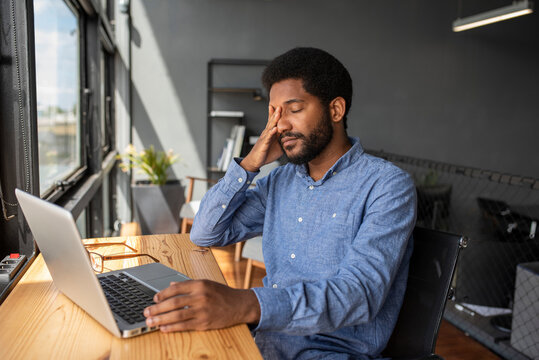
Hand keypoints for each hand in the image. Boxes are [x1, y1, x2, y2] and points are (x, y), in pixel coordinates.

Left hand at [143, 280, 260, 331]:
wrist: (239, 305)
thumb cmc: (222, 294)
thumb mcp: (206, 283)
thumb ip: (188, 284)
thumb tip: (171, 285)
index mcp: (200, 284)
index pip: (176, 288)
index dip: (162, 294)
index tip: (154, 299)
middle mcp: (200, 296)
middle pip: (173, 303)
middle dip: (157, 308)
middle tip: (146, 312)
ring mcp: (202, 310)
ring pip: (177, 315)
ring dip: (161, 319)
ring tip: (150, 322)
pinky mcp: (204, 323)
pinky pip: (185, 326)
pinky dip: (172, 328)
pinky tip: (164, 328)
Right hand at [240, 106, 283, 171]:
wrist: (255, 161)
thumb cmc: (266, 153)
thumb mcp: (278, 146)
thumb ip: (284, 141)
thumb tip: (293, 139)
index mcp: (270, 133)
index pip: (273, 122)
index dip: (276, 115)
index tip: (280, 107)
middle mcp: (266, 133)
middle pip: (271, 122)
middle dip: (275, 113)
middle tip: (280, 106)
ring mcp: (264, 138)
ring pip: (270, 127)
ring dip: (274, 120)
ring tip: (278, 113)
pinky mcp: (263, 144)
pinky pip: (268, 137)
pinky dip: (271, 133)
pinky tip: (275, 128)